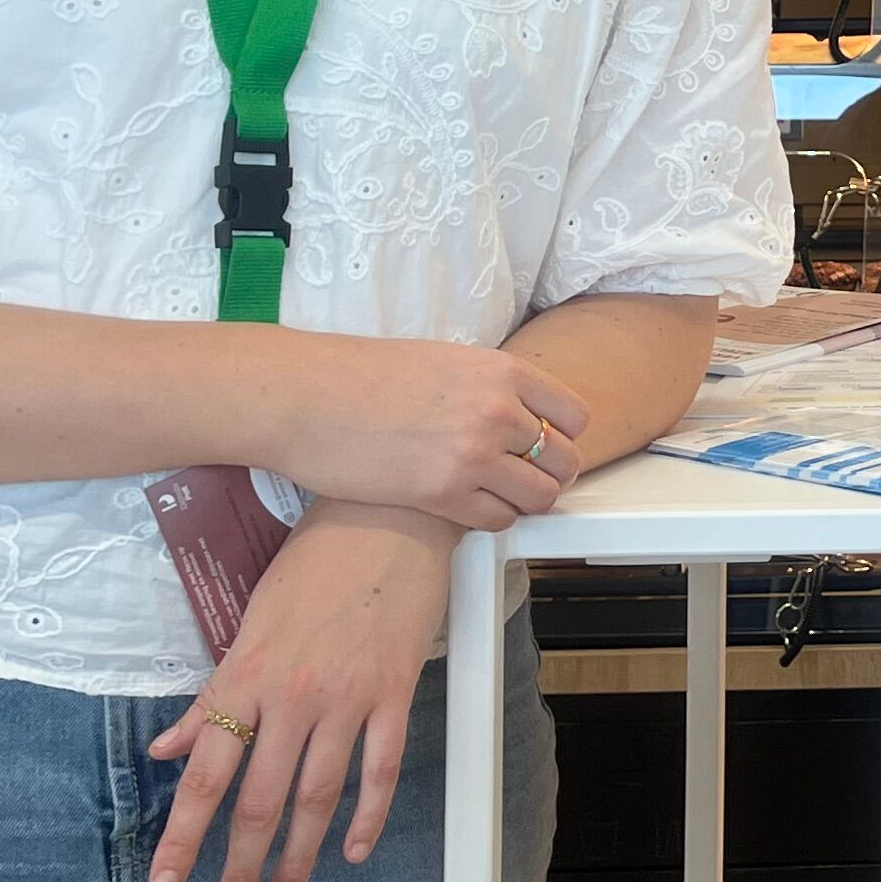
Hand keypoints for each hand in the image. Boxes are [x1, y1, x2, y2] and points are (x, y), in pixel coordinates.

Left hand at [146, 502, 453, 881]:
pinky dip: (368, 816)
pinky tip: (354, 849)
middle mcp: (292, 697)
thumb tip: (168, 747)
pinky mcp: (395, 692)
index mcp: (247, 678)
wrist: (389, 516)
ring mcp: (347, 698)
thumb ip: (214, 695)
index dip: (183, 838)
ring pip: (317, 796)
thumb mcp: (250, 624)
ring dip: (299, 853)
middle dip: (241, 865)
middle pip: (259, 801)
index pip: (205, 775)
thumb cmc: (315, 563)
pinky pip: (381, 769)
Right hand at [262, 334, 587, 531]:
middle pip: (564, 461)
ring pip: (539, 497)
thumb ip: (490, 386)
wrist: (306, 396)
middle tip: (523, 479)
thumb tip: (519, 414)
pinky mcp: (442, 493)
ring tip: (496, 496)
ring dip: (523, 502)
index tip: (544, 448)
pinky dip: (491, 519)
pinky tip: (468, 508)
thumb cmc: (363, 375)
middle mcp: (498, 411)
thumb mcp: (445, 360)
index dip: (562, 437)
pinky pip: (497, 520)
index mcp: (502, 372)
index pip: (574, 416)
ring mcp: (473, 454)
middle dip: (549, 475)